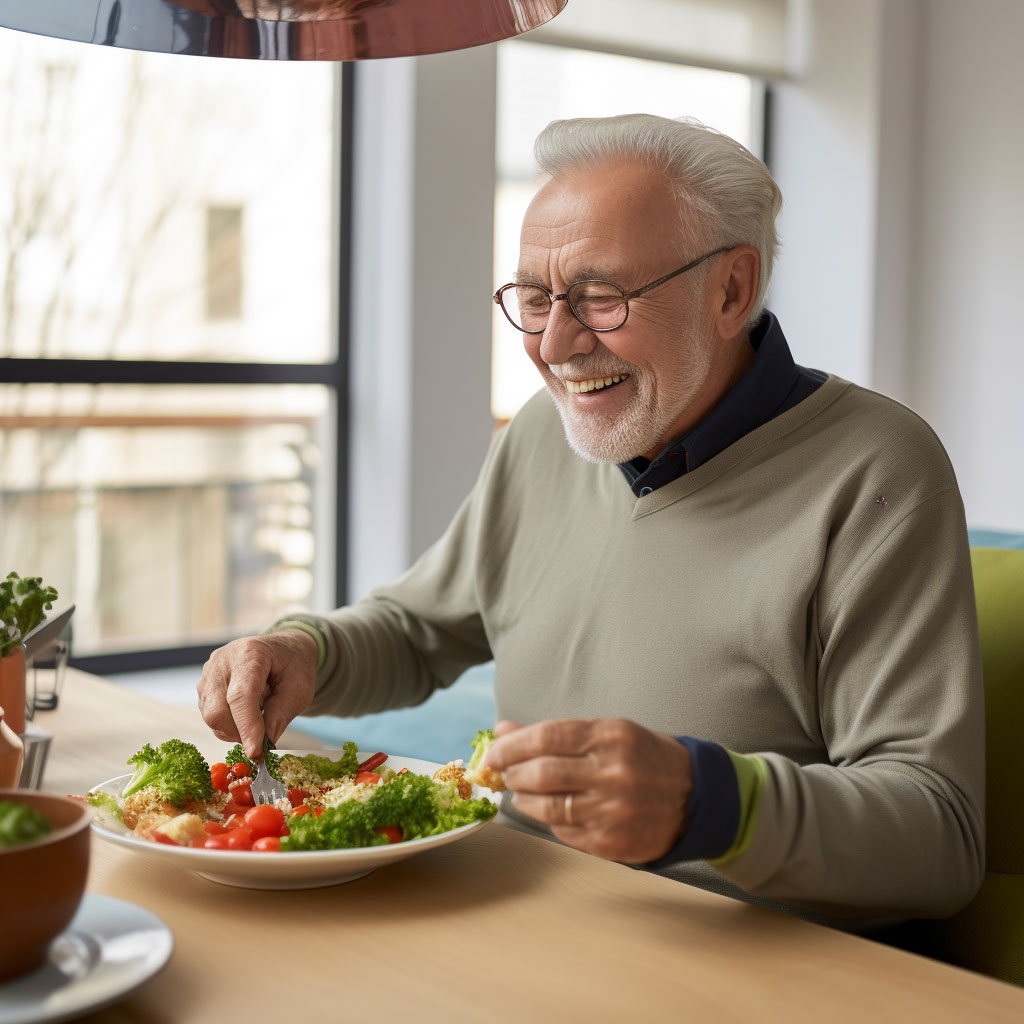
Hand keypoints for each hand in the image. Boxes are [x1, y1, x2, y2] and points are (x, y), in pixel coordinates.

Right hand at [197, 630, 318, 760]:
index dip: (247, 727)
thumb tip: (262, 744)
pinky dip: (228, 723)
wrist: (284, 649)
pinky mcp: (203, 685)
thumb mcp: (300, 689)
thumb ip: (281, 714)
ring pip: (210, 716)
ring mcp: (208, 672)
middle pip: (217, 710)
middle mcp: (222, 660)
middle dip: (239, 732)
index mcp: (250, 653)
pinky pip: (209, 714)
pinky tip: (245, 711)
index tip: (256, 752)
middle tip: (262, 736)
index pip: (241, 696)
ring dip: (234, 728)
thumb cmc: (294, 666)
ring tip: (258, 713)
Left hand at [484, 718, 691, 862]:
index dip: (511, 746)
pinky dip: (547, 820)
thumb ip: (553, 732)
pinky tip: (549, 810)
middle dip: (512, 773)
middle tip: (504, 772)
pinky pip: (562, 832)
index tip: (492, 752)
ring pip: (545, 807)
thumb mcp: (606, 732)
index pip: (546, 737)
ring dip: (523, 798)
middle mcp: (611, 773)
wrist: (696, 796)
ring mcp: (611, 811)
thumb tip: (502, 730)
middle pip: (541, 773)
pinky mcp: (610, 842)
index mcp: (610, 736)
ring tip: (521, 791)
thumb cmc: (643, 757)